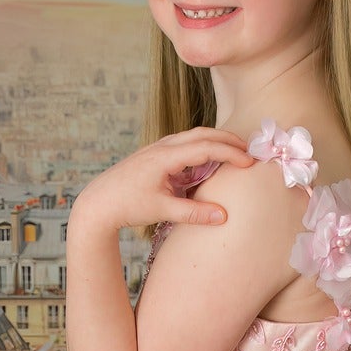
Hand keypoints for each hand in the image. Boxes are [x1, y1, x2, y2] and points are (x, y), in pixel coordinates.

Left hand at [73, 126, 257, 234]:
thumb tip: (224, 216)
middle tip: (251, 150)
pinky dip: (203, 149)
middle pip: (203, 134)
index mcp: (165, 156)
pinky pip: (185, 145)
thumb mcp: (161, 210)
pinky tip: (210, 162)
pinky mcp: (156, 155)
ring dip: (216, 142)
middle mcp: (163, 146)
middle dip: (229, 140)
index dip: (230, 153)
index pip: (206, 147)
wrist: (99, 202)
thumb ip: (193, 213)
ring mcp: (159, 148)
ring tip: (236, 153)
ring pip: (194, 137)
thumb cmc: (127, 205)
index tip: (249, 162)